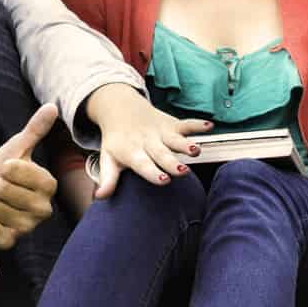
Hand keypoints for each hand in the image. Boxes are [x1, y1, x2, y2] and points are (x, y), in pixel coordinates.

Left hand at [0, 103, 58, 248]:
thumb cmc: (1, 170)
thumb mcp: (16, 147)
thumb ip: (34, 129)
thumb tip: (52, 107)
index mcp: (48, 186)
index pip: (35, 177)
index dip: (14, 170)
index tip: (4, 165)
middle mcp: (43, 210)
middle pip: (15, 196)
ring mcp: (27, 228)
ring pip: (2, 213)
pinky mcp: (8, 242)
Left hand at [83, 83, 209, 196]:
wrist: (119, 109)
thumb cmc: (116, 141)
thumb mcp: (108, 159)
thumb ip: (107, 179)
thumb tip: (98, 198)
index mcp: (132, 153)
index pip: (143, 164)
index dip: (152, 173)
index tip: (164, 180)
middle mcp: (148, 143)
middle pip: (162, 154)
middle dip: (172, 162)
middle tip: (182, 171)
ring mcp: (161, 133)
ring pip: (176, 139)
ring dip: (186, 144)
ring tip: (196, 150)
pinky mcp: (171, 124)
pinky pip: (186, 123)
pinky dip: (198, 124)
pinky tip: (209, 125)